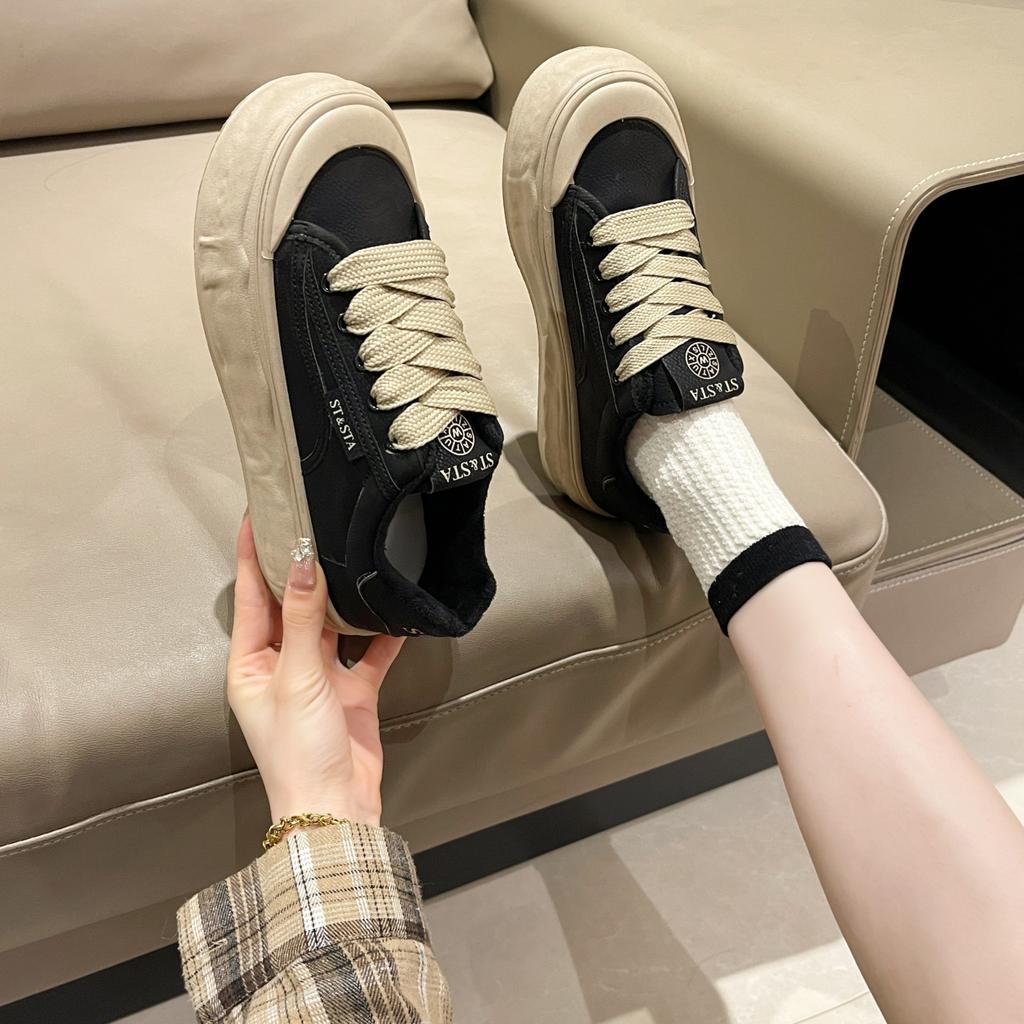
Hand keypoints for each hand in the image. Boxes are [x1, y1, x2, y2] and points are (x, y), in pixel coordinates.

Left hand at [227, 516, 404, 826]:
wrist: (336, 808)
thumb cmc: (298, 752)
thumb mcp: (297, 677)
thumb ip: (304, 619)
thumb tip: (304, 564)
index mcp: (251, 663)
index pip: (252, 596)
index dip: (254, 555)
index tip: (260, 516)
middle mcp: (281, 666)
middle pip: (291, 606)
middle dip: (302, 569)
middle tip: (313, 525)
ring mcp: (318, 679)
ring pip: (330, 625)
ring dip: (342, 599)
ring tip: (354, 558)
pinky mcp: (351, 692)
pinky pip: (368, 653)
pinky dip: (382, 635)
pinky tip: (395, 612)